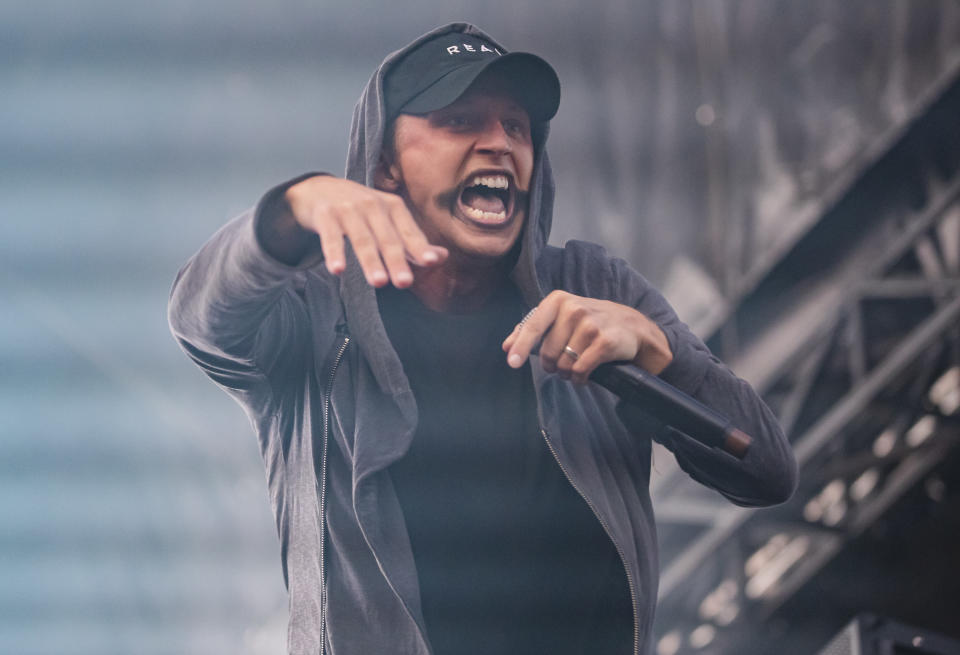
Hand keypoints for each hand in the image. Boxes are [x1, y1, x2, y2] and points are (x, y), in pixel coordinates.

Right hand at [285, 176, 447, 287]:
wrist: (319, 190)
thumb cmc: (360, 211)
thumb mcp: (388, 220)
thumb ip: (411, 241)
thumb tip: (441, 258)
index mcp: (393, 207)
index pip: (409, 232)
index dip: (420, 247)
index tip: (431, 262)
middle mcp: (373, 205)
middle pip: (387, 238)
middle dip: (397, 260)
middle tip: (405, 282)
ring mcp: (348, 209)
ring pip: (362, 239)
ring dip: (370, 261)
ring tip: (378, 282)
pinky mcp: (326, 215)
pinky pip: (331, 237)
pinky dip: (334, 253)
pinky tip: (337, 270)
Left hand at [501, 290, 672, 383]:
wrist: (632, 327)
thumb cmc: (590, 323)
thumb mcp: (561, 317)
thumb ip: (533, 329)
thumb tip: (506, 346)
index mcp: (558, 300)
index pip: (533, 325)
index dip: (521, 346)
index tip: (511, 362)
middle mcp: (574, 309)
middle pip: (548, 352)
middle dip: (551, 365)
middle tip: (560, 365)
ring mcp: (590, 325)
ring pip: (563, 364)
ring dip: (566, 373)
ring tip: (575, 368)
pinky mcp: (605, 342)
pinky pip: (580, 371)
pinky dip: (579, 379)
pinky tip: (584, 376)